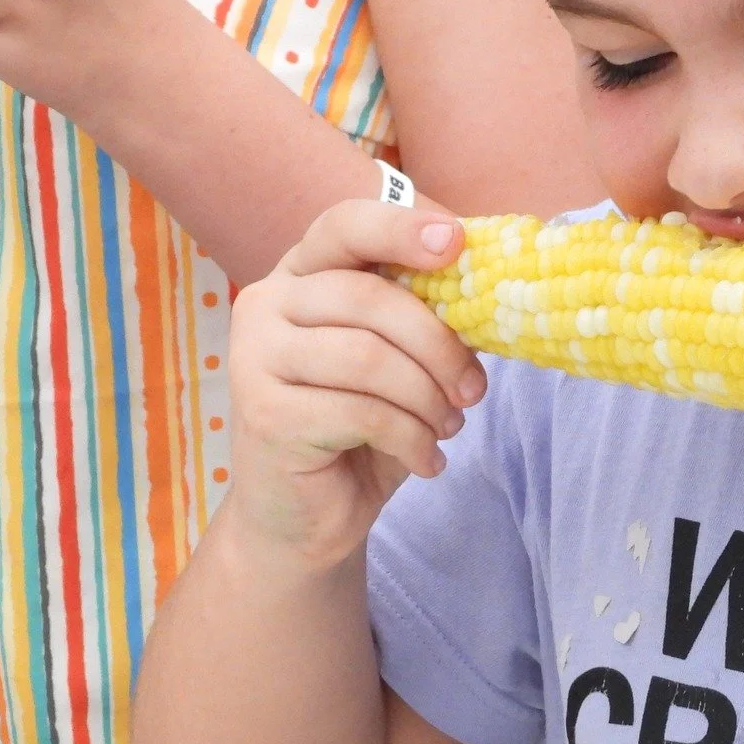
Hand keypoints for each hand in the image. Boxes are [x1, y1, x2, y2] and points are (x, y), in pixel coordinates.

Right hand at [227, 201, 487, 568]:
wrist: (305, 517)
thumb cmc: (357, 431)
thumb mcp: (398, 363)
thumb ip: (424, 317)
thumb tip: (489, 285)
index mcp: (300, 274)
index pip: (345, 226)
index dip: (400, 227)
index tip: (457, 242)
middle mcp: (265, 303)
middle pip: (369, 299)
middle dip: (438, 345)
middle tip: (473, 390)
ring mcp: (254, 357)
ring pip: (369, 358)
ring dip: (427, 399)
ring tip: (447, 428)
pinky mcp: (264, 413)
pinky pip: (361, 412)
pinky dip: (411, 438)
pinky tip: (425, 459)